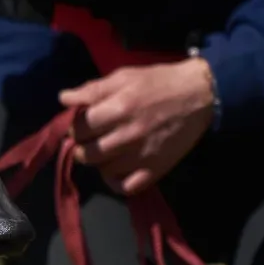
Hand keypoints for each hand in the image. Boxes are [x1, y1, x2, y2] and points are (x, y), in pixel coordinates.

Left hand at [60, 59, 215, 195]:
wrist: (199, 95)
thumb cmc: (158, 82)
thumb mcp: (124, 77)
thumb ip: (93, 89)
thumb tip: (63, 98)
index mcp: (118, 108)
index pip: (80, 128)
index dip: (75, 127)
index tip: (81, 125)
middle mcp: (128, 135)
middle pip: (87, 153)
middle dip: (82, 146)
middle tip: (89, 140)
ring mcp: (142, 155)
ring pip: (103, 171)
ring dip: (98, 163)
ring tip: (104, 152)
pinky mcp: (155, 169)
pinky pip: (126, 187)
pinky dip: (116, 182)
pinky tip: (117, 170)